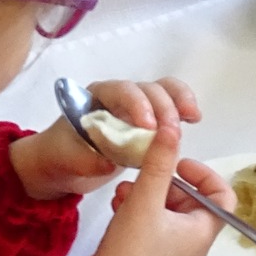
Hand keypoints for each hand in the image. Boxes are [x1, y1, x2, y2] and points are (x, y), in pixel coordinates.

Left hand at [11, 77, 202, 200]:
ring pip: (163, 92)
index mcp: (97, 97)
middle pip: (147, 90)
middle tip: (173, 133)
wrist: (62, 165)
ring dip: (179, 101)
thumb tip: (110, 162)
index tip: (147, 126)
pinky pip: (169, 108)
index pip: (120, 91)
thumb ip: (86, 159)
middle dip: (163, 107)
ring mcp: (136, 108)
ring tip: (193, 116)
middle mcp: (119, 97)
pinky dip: (182, 109)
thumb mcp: (66, 158)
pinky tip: (194, 119)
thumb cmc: (61, 155)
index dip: (136, 104)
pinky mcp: (148, 123)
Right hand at [79, 125, 230, 255]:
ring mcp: (174, 253)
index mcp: (202, 233)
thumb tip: (172, 127)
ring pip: (169, 210)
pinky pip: (155, 224)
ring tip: (125, 190)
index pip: (222, 196)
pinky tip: (119, 204)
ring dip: (148, 193)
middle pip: (191, 200)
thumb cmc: (130, 249)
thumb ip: (159, 161)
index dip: (203, 174)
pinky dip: (140, 210)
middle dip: (165, 182)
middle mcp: (193, 245)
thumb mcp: (145, 198)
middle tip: (143, 175)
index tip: (177, 164)